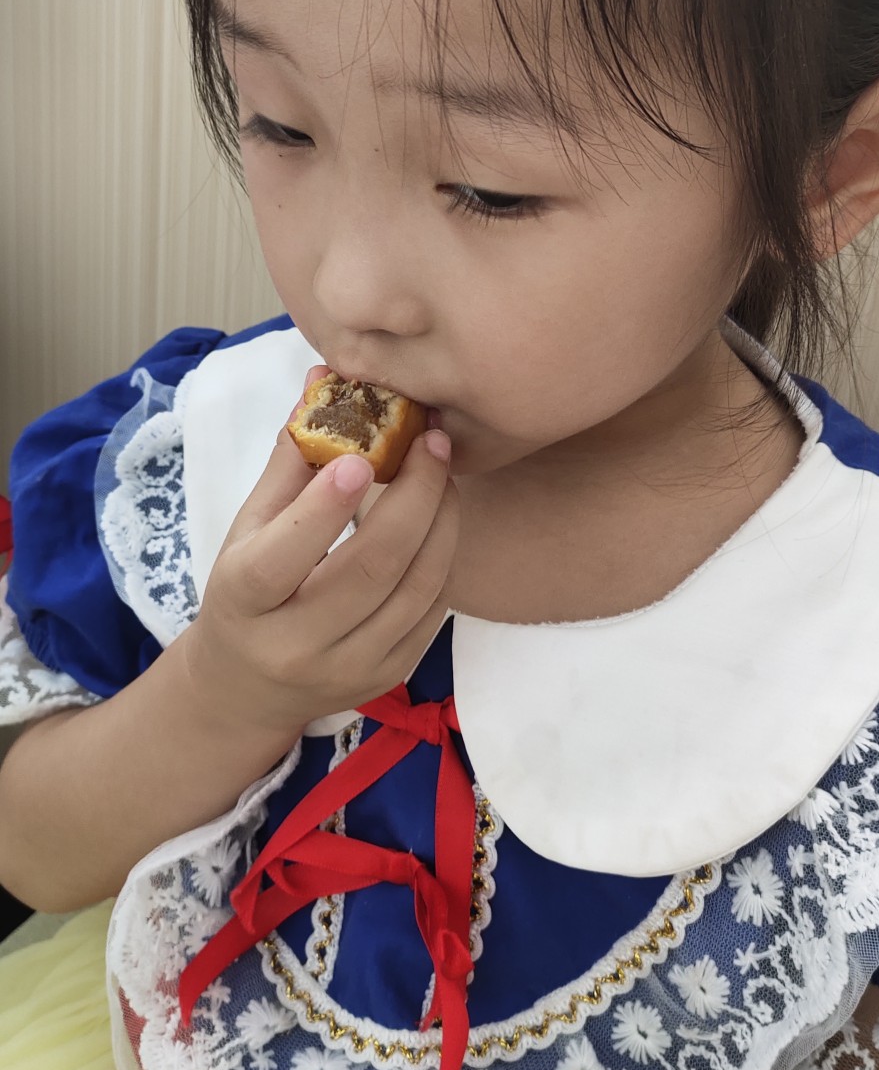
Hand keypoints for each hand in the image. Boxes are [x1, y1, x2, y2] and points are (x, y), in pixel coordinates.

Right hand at [180, 366, 458, 755]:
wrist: (248, 689)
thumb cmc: (246, 592)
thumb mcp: (247, 528)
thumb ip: (289, 461)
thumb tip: (324, 380)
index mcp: (244, 602)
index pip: (282, 558)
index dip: (324, 508)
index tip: (363, 455)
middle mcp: (295, 644)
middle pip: (370, 570)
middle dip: (413, 498)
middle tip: (432, 441)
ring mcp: (348, 668)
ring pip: (415, 589)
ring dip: (441, 521)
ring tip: (444, 470)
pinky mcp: (387, 678)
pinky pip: (432, 611)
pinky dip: (443, 556)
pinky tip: (442, 516)